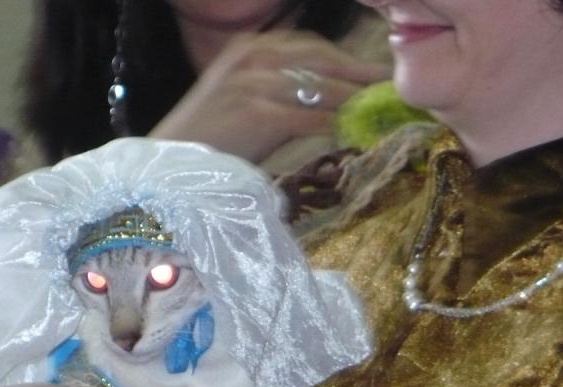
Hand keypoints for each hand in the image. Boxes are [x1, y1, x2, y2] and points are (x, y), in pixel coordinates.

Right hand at [148, 31, 389, 163]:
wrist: (172, 164)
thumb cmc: (210, 139)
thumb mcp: (244, 97)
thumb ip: (281, 88)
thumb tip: (332, 99)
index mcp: (251, 46)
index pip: (314, 46)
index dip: (349, 61)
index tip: (376, 74)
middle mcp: (254, 55)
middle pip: (325, 60)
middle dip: (362, 76)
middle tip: (391, 91)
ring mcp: (256, 81)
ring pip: (324, 89)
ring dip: (357, 103)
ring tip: (381, 115)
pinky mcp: (260, 112)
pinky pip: (312, 118)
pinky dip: (338, 127)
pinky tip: (354, 136)